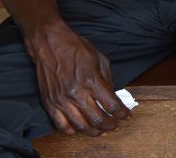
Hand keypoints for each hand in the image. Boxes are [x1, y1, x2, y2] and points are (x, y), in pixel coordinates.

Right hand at [24, 21, 129, 136]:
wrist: (49, 43)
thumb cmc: (75, 48)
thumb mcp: (100, 59)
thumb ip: (108, 79)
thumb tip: (113, 96)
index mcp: (91, 80)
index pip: (111, 105)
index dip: (122, 114)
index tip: (127, 116)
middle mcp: (76, 93)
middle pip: (98, 119)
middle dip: (110, 126)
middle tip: (116, 126)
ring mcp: (61, 100)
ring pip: (81, 125)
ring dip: (94, 132)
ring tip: (102, 132)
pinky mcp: (50, 103)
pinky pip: (61, 124)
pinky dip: (72, 130)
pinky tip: (80, 129)